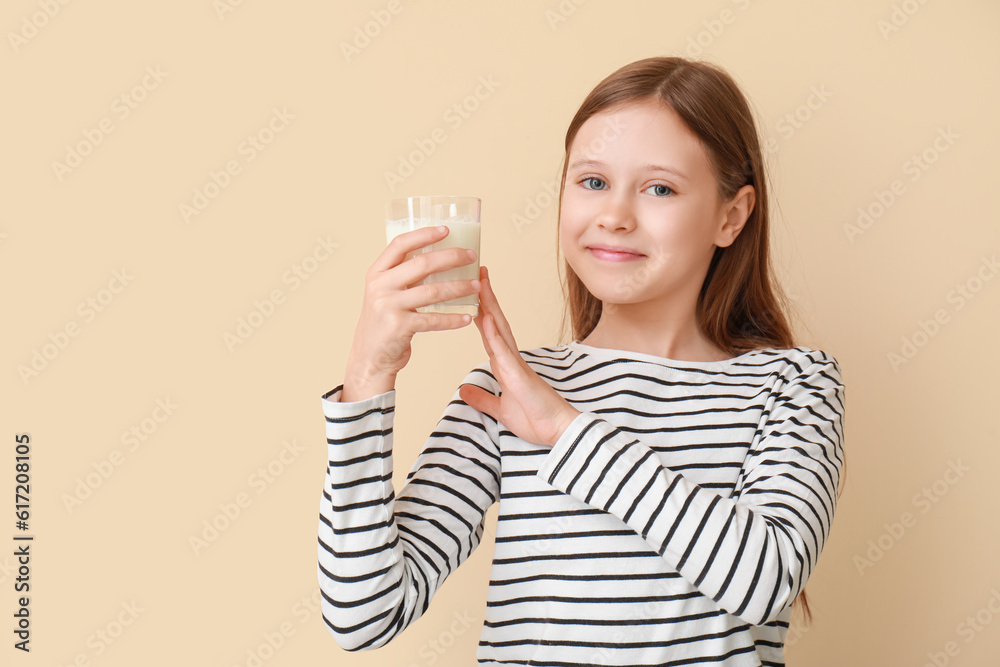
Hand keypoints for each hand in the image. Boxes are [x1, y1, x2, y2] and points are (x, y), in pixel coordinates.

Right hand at [342, 225, 480, 401]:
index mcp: (376, 273)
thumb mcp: (384, 293)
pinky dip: (453, 319)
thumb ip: (401, 276)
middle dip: (451, 257)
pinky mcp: (399, 327)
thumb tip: (437, 256)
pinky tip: (467, 317)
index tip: (446, 230)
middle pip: (422, 264)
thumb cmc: (383, 322)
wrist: (369, 357)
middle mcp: (380, 286)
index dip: (424, 234)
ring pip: (432, 291)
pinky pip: (433, 320)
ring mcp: (389, 306)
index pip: (400, 244)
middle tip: (471, 256)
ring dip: (459, 288)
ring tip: (476, 287)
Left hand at [459, 266, 580, 446]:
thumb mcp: (500, 409)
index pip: (490, 332)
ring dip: (488, 306)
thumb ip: (483, 398)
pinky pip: (503, 351)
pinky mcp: (519, 376)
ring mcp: (516, 364)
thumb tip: (464, 389)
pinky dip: (493, 334)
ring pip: (499, 329)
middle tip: (477, 273)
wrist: (557, 432)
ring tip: (479, 283)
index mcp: (506, 365)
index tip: (473, 293)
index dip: (481, 312)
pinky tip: (485, 318)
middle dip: (485, 297)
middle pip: (495, 322)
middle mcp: (511, 359)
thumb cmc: (535, 419)